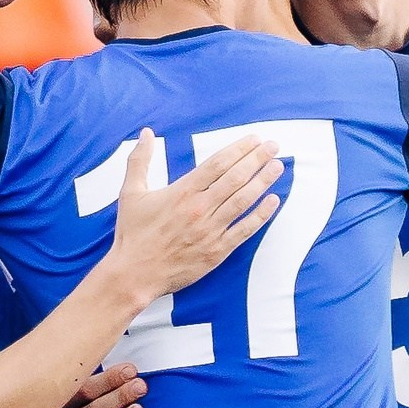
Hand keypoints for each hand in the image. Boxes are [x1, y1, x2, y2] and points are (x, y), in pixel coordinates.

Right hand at [107, 131, 282, 301]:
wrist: (134, 274)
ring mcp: (210, 230)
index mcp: (182, 191)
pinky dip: (261, 215)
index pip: (218, 163)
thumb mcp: (131, 192)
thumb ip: (140, 160)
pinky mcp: (217, 251)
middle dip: (257, 159)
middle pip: (235, 177)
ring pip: (243, 200)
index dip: (239, 149)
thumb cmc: (132, 234)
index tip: (254, 139)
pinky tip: (273, 201)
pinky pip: (244, 230)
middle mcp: (199, 208)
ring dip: (263, 181)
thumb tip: (146, 133)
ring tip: (277, 166)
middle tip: (273, 146)